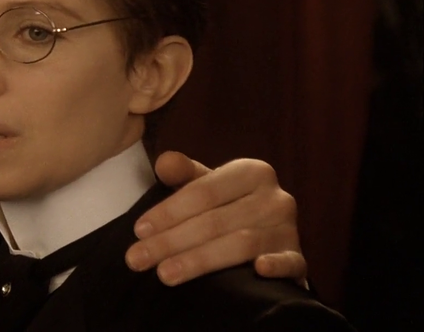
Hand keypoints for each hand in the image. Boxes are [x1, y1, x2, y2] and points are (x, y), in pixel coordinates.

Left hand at [125, 151, 305, 285]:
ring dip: (199, 260)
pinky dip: (276, 266)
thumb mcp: (206, 185)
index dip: (168, 211)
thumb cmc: (228, 206)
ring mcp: (289, 229)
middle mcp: (275, 197)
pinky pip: (291, 263)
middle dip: (171, 241)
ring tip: (165, 274)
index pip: (203, 192)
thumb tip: (164, 162)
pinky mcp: (299, 258)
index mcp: (251, 172)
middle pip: (215, 221)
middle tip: (137, 259)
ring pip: (241, 244)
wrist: (269, 234)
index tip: (138, 230)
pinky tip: (257, 271)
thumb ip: (184, 174)